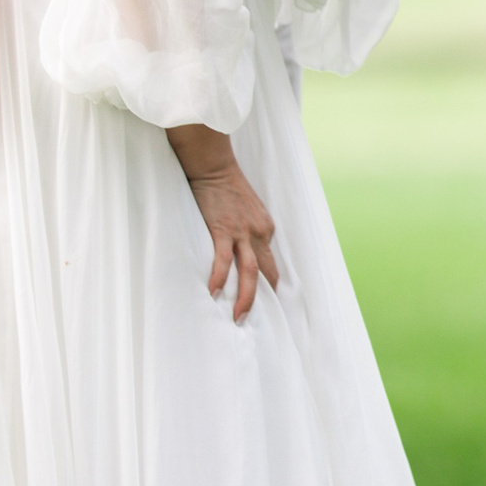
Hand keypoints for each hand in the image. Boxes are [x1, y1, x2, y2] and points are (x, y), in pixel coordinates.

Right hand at [186, 158, 280, 322]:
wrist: (214, 167)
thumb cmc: (227, 188)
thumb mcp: (248, 210)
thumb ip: (249, 230)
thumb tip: (244, 250)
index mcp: (265, 228)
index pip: (270, 261)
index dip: (268, 282)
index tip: (265, 299)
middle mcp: (259, 232)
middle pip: (265, 271)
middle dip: (261, 297)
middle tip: (251, 318)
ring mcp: (242, 232)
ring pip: (249, 271)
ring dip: (246, 296)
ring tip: (239, 316)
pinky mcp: (222, 229)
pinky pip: (223, 259)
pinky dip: (221, 277)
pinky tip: (215, 293)